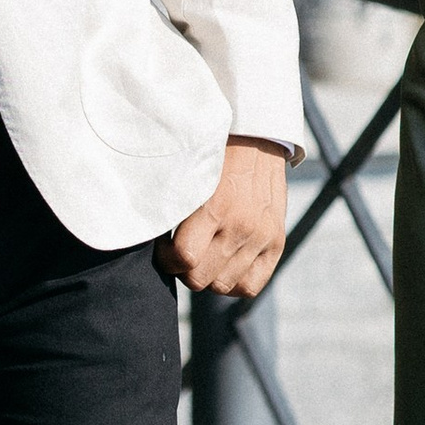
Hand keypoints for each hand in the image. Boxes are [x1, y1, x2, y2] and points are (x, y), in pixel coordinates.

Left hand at [167, 138, 288, 298]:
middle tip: (181, 253)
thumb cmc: (214, 154)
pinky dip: (234, 283)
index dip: (166, 259)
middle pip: (200, 279)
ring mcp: (261, 237)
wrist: (257, 138)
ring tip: (203, 256)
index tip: (164, 247)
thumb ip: (174, 205)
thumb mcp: (190, 172)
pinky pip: (251, 285)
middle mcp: (242, 226)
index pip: (184, 258)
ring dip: (207, 276)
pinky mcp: (277, 243)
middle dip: (183, 270)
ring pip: (223, 286)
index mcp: (216, 207)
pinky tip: (223, 265)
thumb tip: (147, 233)